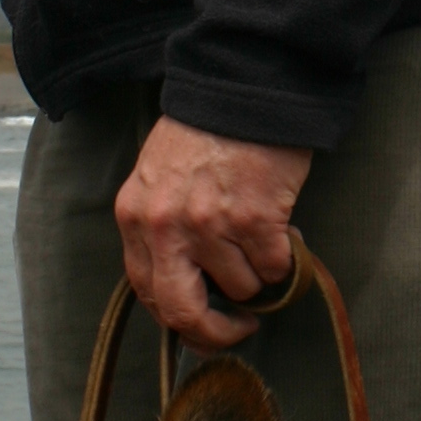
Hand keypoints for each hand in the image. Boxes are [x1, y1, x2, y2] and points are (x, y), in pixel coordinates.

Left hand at [115, 117, 312, 347]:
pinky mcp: (253, 218)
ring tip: (264, 241)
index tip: (205, 323)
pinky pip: (274, 267)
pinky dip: (286, 257)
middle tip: (239, 327)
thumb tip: (190, 286)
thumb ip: (161, 230)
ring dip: (259, 273)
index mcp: (135, 217)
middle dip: (215, 332)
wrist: (241, 87)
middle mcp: (164, 226)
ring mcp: (208, 224)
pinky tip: (283, 230)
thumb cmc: (204, 131)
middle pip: (182, 311)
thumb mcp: (158, 179)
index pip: (148, 292)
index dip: (180, 318)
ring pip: (241, 286)